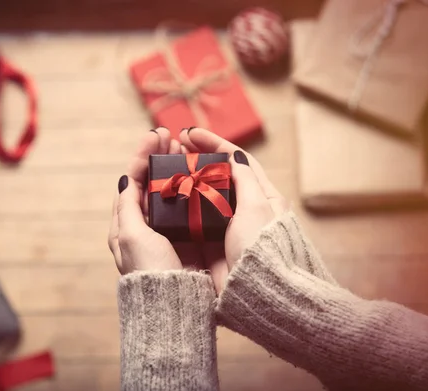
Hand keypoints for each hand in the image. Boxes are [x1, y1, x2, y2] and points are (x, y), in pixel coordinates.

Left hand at [108, 127, 184, 273]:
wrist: (172, 304)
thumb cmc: (149, 270)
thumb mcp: (132, 236)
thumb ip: (128, 207)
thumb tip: (124, 178)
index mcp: (126, 223)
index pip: (131, 180)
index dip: (142, 156)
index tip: (155, 135)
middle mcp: (144, 225)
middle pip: (150, 182)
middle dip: (159, 157)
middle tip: (172, 136)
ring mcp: (165, 231)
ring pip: (168, 191)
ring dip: (174, 167)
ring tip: (185, 148)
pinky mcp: (184, 238)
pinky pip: (184, 205)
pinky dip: (189, 187)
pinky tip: (198, 175)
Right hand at [179, 127, 288, 292]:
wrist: (257, 291)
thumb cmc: (262, 247)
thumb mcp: (256, 206)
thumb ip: (244, 179)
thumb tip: (233, 155)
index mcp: (261, 196)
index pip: (236, 160)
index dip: (213, 143)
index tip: (189, 134)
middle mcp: (243, 208)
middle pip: (216, 175)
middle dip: (195, 158)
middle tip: (173, 148)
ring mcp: (226, 225)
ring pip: (201, 195)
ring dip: (185, 179)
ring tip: (165, 168)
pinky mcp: (211, 242)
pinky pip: (193, 219)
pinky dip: (180, 206)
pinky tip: (165, 198)